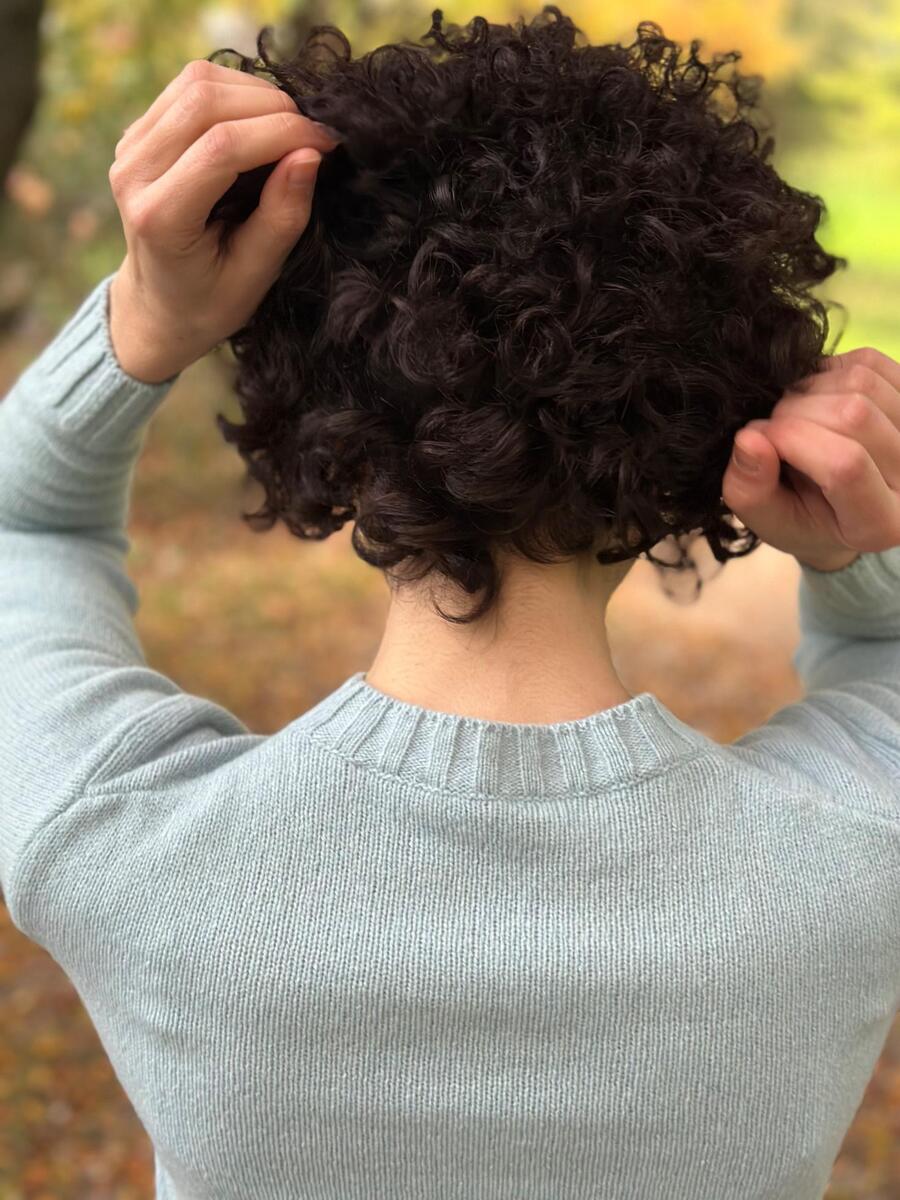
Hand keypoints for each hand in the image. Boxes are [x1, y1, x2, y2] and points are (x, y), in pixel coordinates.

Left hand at [106, 59, 338, 383]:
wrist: (158, 306)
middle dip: (273, 107)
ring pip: (197, 81)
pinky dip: (235, 93)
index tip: (327, 145)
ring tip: (289, 129)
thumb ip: (282, 217)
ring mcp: (130, 146)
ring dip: (256, 93)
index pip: (222, 146)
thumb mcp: (255, 276)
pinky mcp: (139, 131)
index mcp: (158, 217)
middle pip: (205, 100)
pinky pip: (189, 86)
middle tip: (312, 137)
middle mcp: (134, 173)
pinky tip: (260, 123)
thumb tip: (311, 154)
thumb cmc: (209, 301)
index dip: (282, 133)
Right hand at [721, 346, 899, 571]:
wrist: (843, 506)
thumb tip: (748, 438)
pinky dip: (831, 369)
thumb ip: (750, 489)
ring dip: (811, 387)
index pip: (845, 465)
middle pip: (855, 415)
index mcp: (879, 523)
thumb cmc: (804, 519)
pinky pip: (871, 362)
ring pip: (862, 382)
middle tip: (773, 429)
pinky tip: (818, 397)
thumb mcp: (768, 519)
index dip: (792, 439)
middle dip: (794, 411)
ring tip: (794, 415)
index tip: (757, 441)